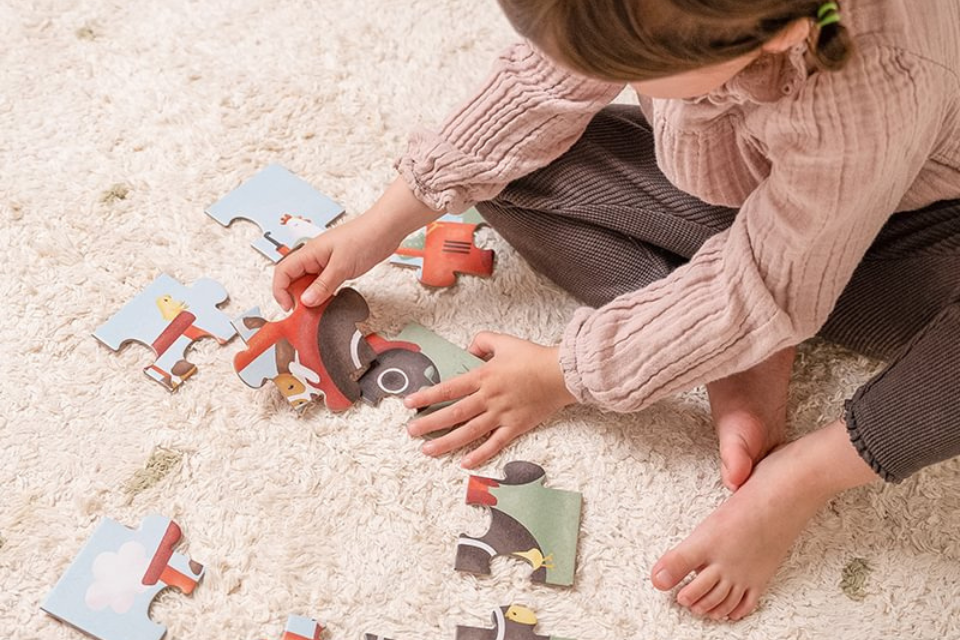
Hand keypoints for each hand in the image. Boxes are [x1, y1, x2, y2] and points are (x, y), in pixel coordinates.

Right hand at [272, 177, 438, 310]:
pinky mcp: (336, 268)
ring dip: (309, 298)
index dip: (280, 291)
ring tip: (317, 312)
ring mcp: (325, 263)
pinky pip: (322, 284)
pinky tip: (329, 303)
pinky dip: (322, 295)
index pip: (282, 272)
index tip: (290, 308)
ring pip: (308, 284)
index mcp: (309, 252)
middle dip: (295, 298)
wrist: (386, 229)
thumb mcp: (342, 265)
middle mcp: (313, 257)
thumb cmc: (365, 238)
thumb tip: (305, 301)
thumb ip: (323, 285)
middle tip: (305, 315)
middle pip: (293, 280)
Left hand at [404, 332, 576, 467]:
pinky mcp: (515, 427)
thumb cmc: (534, 357)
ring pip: (468, 432)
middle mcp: (489, 398)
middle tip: (411, 431)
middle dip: (429, 423)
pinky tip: (464, 463)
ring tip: (428, 450)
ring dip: (446, 442)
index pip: (448, 389)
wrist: (560, 374)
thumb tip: (468, 349)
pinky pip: (494, 444)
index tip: (409, 403)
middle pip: (453, 414)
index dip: (427, 396)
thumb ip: (482, 342)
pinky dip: (479, 455)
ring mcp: (501, 415)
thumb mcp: (504, 341)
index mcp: (484, 377)